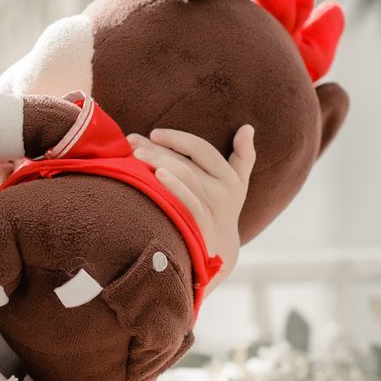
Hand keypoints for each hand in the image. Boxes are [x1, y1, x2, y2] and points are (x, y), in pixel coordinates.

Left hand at [126, 124, 255, 285]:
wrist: (219, 254)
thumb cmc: (221, 211)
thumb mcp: (237, 185)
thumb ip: (243, 157)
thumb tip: (247, 127)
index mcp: (231, 177)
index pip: (201, 148)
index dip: (177, 138)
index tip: (154, 133)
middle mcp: (225, 191)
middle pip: (187, 161)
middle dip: (158, 148)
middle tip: (132, 141)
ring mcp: (214, 209)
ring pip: (185, 176)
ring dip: (159, 161)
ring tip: (136, 154)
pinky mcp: (203, 226)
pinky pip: (188, 201)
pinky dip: (174, 186)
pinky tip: (157, 175)